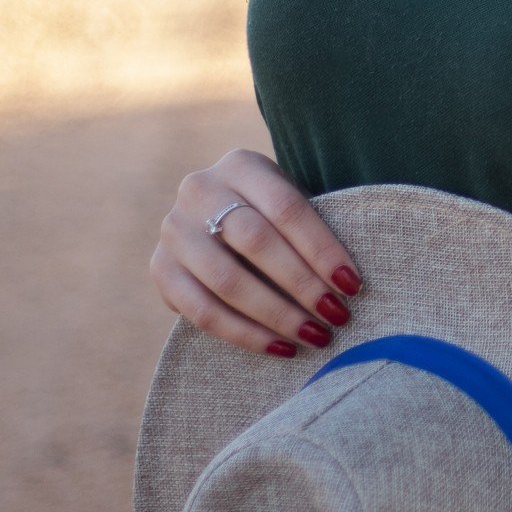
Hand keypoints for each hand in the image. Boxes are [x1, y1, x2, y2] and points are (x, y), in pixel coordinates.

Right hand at [150, 148, 366, 358]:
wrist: (210, 218)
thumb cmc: (267, 212)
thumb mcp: (284, 199)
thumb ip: (307, 228)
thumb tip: (347, 282)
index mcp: (240, 164)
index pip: (287, 208)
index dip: (321, 248)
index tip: (352, 284)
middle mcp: (199, 190)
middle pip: (257, 243)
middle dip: (302, 283)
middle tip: (336, 315)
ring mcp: (174, 230)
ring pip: (228, 281)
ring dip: (277, 315)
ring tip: (314, 336)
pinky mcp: (159, 269)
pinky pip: (202, 312)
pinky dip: (245, 335)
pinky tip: (280, 348)